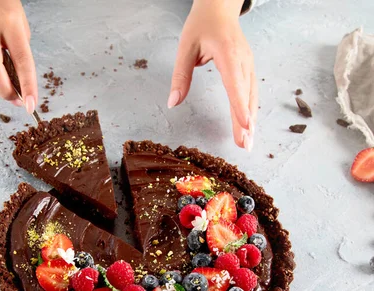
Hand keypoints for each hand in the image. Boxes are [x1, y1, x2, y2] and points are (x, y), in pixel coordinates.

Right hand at [0, 0, 37, 112]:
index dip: (27, 85)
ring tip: (5, 81)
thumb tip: (18, 78)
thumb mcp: (20, 22)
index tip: (31, 104)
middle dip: (5, 91)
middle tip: (16, 101)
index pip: (22, 60)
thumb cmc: (4, 5)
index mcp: (10, 23)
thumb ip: (19, 48)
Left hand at [169, 0, 256, 150]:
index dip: (240, 107)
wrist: (219, 8)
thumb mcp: (185, 47)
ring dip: (251, 120)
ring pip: (252, 96)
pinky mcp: (248, 67)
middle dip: (246, 122)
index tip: (245, 126)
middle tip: (246, 145)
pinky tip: (249, 125)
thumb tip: (172, 102)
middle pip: (246, 96)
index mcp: (228, 54)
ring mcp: (248, 64)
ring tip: (248, 141)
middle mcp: (243, 61)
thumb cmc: (202, 25)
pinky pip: (251, 91)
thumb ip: (180, 75)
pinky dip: (250, 109)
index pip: (235, 85)